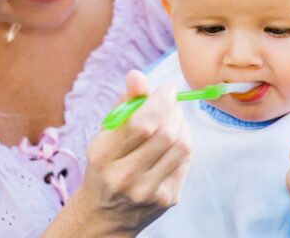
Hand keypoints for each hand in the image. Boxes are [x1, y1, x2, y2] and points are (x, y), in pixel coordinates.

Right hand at [73, 70, 192, 235]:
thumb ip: (123, 104)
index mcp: (103, 156)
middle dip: (173, 110)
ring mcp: (148, 191)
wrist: (106, 214)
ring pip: (181, 146)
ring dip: (182, 124)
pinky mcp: (167, 199)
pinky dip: (184, 141)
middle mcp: (124, 177)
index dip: (160, 101)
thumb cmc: (106, 164)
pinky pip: (186, 161)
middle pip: (164, 134)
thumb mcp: (105, 134)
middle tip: (171, 100)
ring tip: (172, 118)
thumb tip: (137, 75)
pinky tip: (175, 139)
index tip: (166, 88)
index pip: (140, 124)